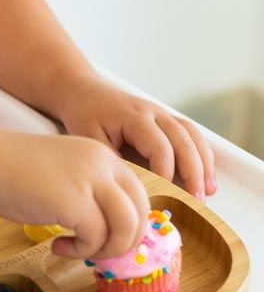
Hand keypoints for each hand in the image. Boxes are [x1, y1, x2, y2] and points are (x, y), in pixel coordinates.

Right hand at [0, 132, 149, 259]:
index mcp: (101, 155)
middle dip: (123, 242)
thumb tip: (108, 230)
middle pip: (139, 213)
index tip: (105, 239)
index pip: (136, 195)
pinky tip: (57, 245)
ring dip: (105, 249)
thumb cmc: (12, 169)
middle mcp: (103, 164)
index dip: (127, 224)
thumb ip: (88, 191)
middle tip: (96, 253)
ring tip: (77, 250)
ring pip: (126, 228)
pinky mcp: (75, 202)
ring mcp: (90, 181)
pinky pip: (95, 238)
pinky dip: (80, 250)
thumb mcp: (63, 173)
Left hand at [55, 75, 215, 200]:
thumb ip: (111, 160)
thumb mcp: (89, 138)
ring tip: (207, 190)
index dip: (165, 173)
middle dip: (192, 172)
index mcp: (135, 117)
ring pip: (192, 137)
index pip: (159, 147)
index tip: (166, 196)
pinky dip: (202, 154)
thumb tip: (134, 186)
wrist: (83, 91)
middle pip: (183, 142)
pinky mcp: (165, 119)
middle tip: (195, 200)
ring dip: (203, 164)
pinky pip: (191, 134)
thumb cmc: (84, 115)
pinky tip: (206, 175)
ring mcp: (162, 114)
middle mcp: (154, 113)